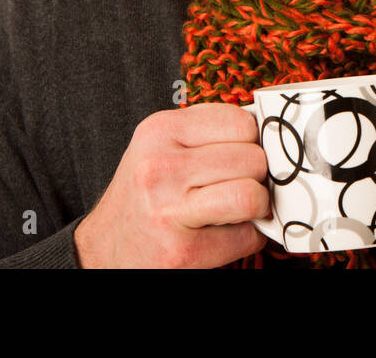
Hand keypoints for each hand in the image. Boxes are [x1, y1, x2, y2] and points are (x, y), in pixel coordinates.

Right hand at [73, 104, 271, 267]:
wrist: (104, 249)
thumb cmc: (146, 193)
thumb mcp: (164, 146)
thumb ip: (210, 133)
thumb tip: (271, 133)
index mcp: (160, 131)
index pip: (243, 123)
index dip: (252, 142)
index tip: (241, 155)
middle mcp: (160, 168)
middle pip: (254, 160)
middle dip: (257, 176)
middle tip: (239, 184)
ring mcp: (169, 212)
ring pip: (252, 197)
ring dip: (257, 207)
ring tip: (237, 209)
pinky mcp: (182, 252)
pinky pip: (247, 238)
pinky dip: (247, 238)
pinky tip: (222, 234)